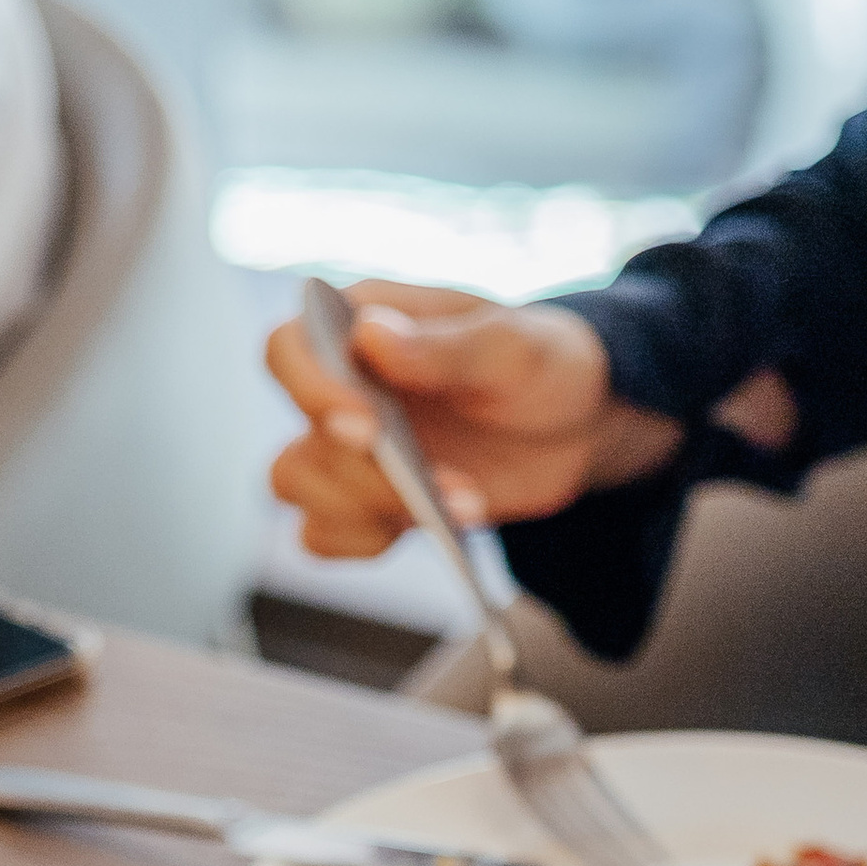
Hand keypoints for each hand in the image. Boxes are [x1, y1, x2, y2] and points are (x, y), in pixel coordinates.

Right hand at [263, 281, 683, 555]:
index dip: (310, 389)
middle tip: (432, 482)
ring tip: (455, 505)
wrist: (577, 424)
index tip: (365, 423)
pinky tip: (426, 529)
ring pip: (299, 487)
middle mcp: (343, 385)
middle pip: (302, 435)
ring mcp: (352, 447)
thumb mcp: (515, 347)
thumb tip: (370, 336)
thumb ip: (447, 346)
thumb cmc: (541, 365)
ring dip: (366, 510)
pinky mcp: (372, 500)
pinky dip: (363, 542)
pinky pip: (325, 534)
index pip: (289, 349)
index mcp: (362, 324)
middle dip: (362, 472)